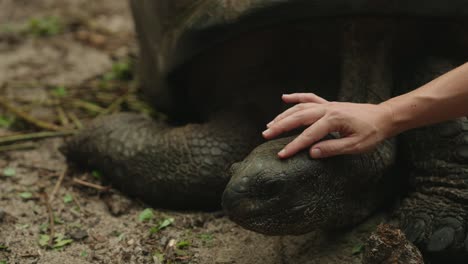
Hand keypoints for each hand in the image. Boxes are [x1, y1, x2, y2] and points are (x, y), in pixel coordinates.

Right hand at [262, 93, 394, 158]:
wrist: (384, 117)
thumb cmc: (372, 132)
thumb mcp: (356, 146)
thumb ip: (333, 148)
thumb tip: (312, 153)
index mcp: (333, 120)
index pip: (308, 136)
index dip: (294, 146)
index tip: (281, 155)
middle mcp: (327, 109)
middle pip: (298, 118)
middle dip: (280, 126)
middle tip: (265, 135)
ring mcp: (327, 104)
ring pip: (299, 108)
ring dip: (283, 115)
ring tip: (270, 124)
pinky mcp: (328, 104)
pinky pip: (309, 98)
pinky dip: (296, 97)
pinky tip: (284, 97)